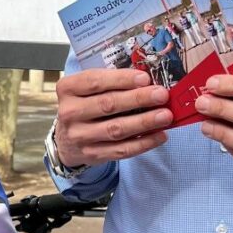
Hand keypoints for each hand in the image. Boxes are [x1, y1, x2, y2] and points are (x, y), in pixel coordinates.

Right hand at [54, 68, 173, 165]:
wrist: (67, 139)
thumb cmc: (85, 105)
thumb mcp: (88, 89)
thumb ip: (112, 82)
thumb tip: (147, 81)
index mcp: (68, 89)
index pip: (95, 82)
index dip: (121, 79)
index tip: (145, 78)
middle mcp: (69, 113)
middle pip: (107, 105)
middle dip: (138, 99)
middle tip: (161, 95)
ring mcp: (79, 136)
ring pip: (116, 129)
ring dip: (144, 122)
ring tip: (165, 116)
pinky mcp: (92, 154)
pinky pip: (122, 150)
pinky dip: (144, 143)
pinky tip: (160, 135)